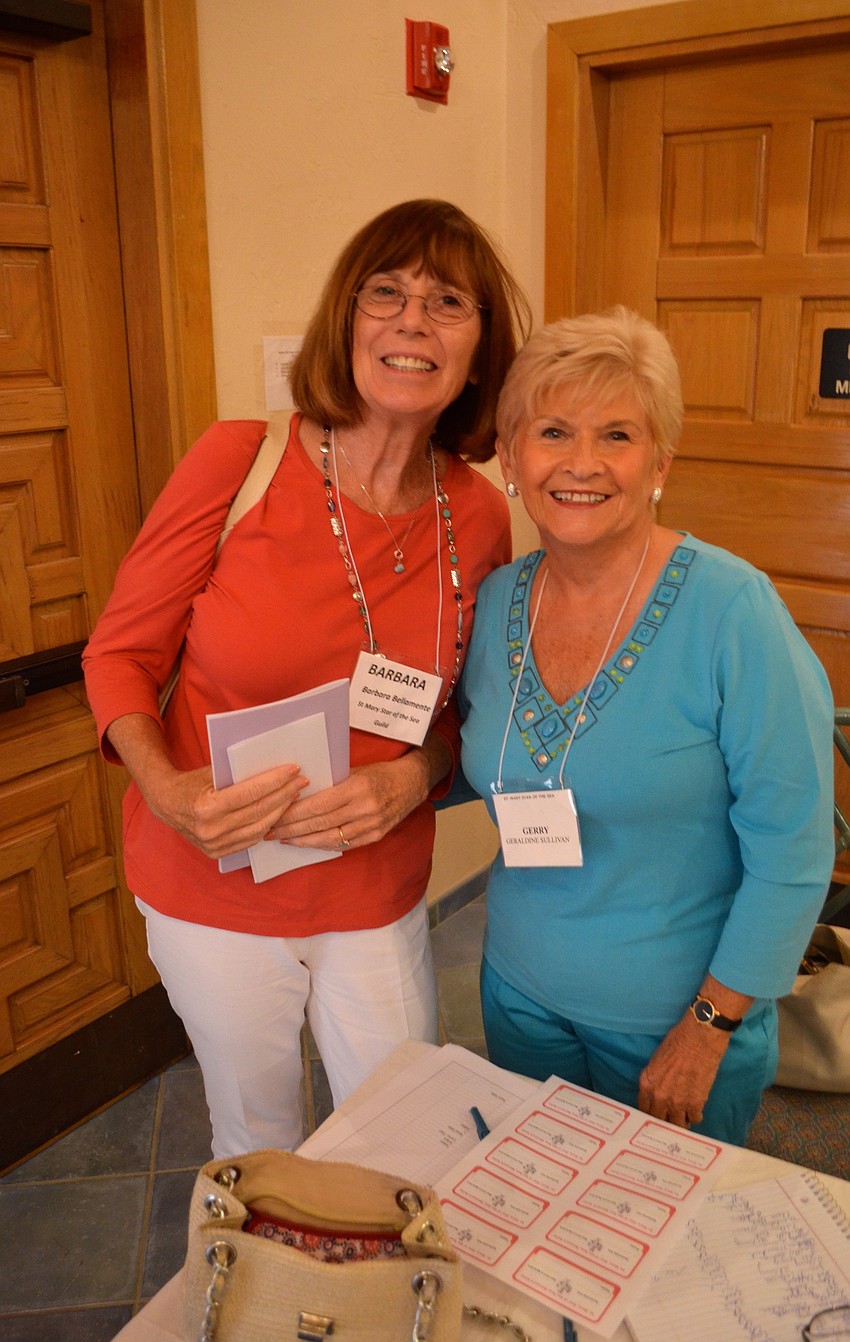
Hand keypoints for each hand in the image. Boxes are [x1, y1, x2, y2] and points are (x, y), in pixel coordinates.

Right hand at [148, 762, 308, 858]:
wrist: (165, 803)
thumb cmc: (191, 782)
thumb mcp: (212, 772)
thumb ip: (238, 774)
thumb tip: (274, 767)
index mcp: (207, 807)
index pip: (251, 793)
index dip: (275, 781)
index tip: (293, 769)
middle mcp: (211, 829)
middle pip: (259, 811)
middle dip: (284, 794)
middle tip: (301, 781)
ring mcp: (214, 845)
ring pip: (259, 828)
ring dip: (280, 811)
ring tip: (293, 796)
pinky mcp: (217, 853)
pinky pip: (250, 840)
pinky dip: (267, 826)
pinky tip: (278, 813)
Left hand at [269, 753, 432, 850]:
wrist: (412, 782)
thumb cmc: (379, 772)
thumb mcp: (354, 769)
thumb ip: (330, 781)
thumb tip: (298, 792)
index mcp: (357, 788)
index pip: (319, 804)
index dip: (295, 813)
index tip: (275, 815)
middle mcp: (365, 809)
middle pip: (321, 823)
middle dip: (292, 829)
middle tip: (270, 831)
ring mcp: (372, 825)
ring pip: (331, 839)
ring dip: (304, 841)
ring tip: (284, 840)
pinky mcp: (376, 836)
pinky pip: (344, 845)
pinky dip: (323, 845)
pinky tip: (308, 843)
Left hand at [637, 1014, 729, 1129]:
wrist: (699, 1039)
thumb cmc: (677, 1042)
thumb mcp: (656, 1060)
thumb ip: (654, 1079)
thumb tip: (657, 1090)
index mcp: (647, 1083)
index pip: (644, 1108)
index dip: (651, 1112)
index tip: (656, 1113)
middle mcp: (659, 1096)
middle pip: (658, 1119)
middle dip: (664, 1119)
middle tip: (671, 1117)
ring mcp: (677, 1102)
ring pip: (677, 1124)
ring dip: (681, 1121)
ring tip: (684, 1117)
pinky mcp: (695, 1104)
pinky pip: (694, 1119)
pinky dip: (695, 1116)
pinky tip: (696, 1110)